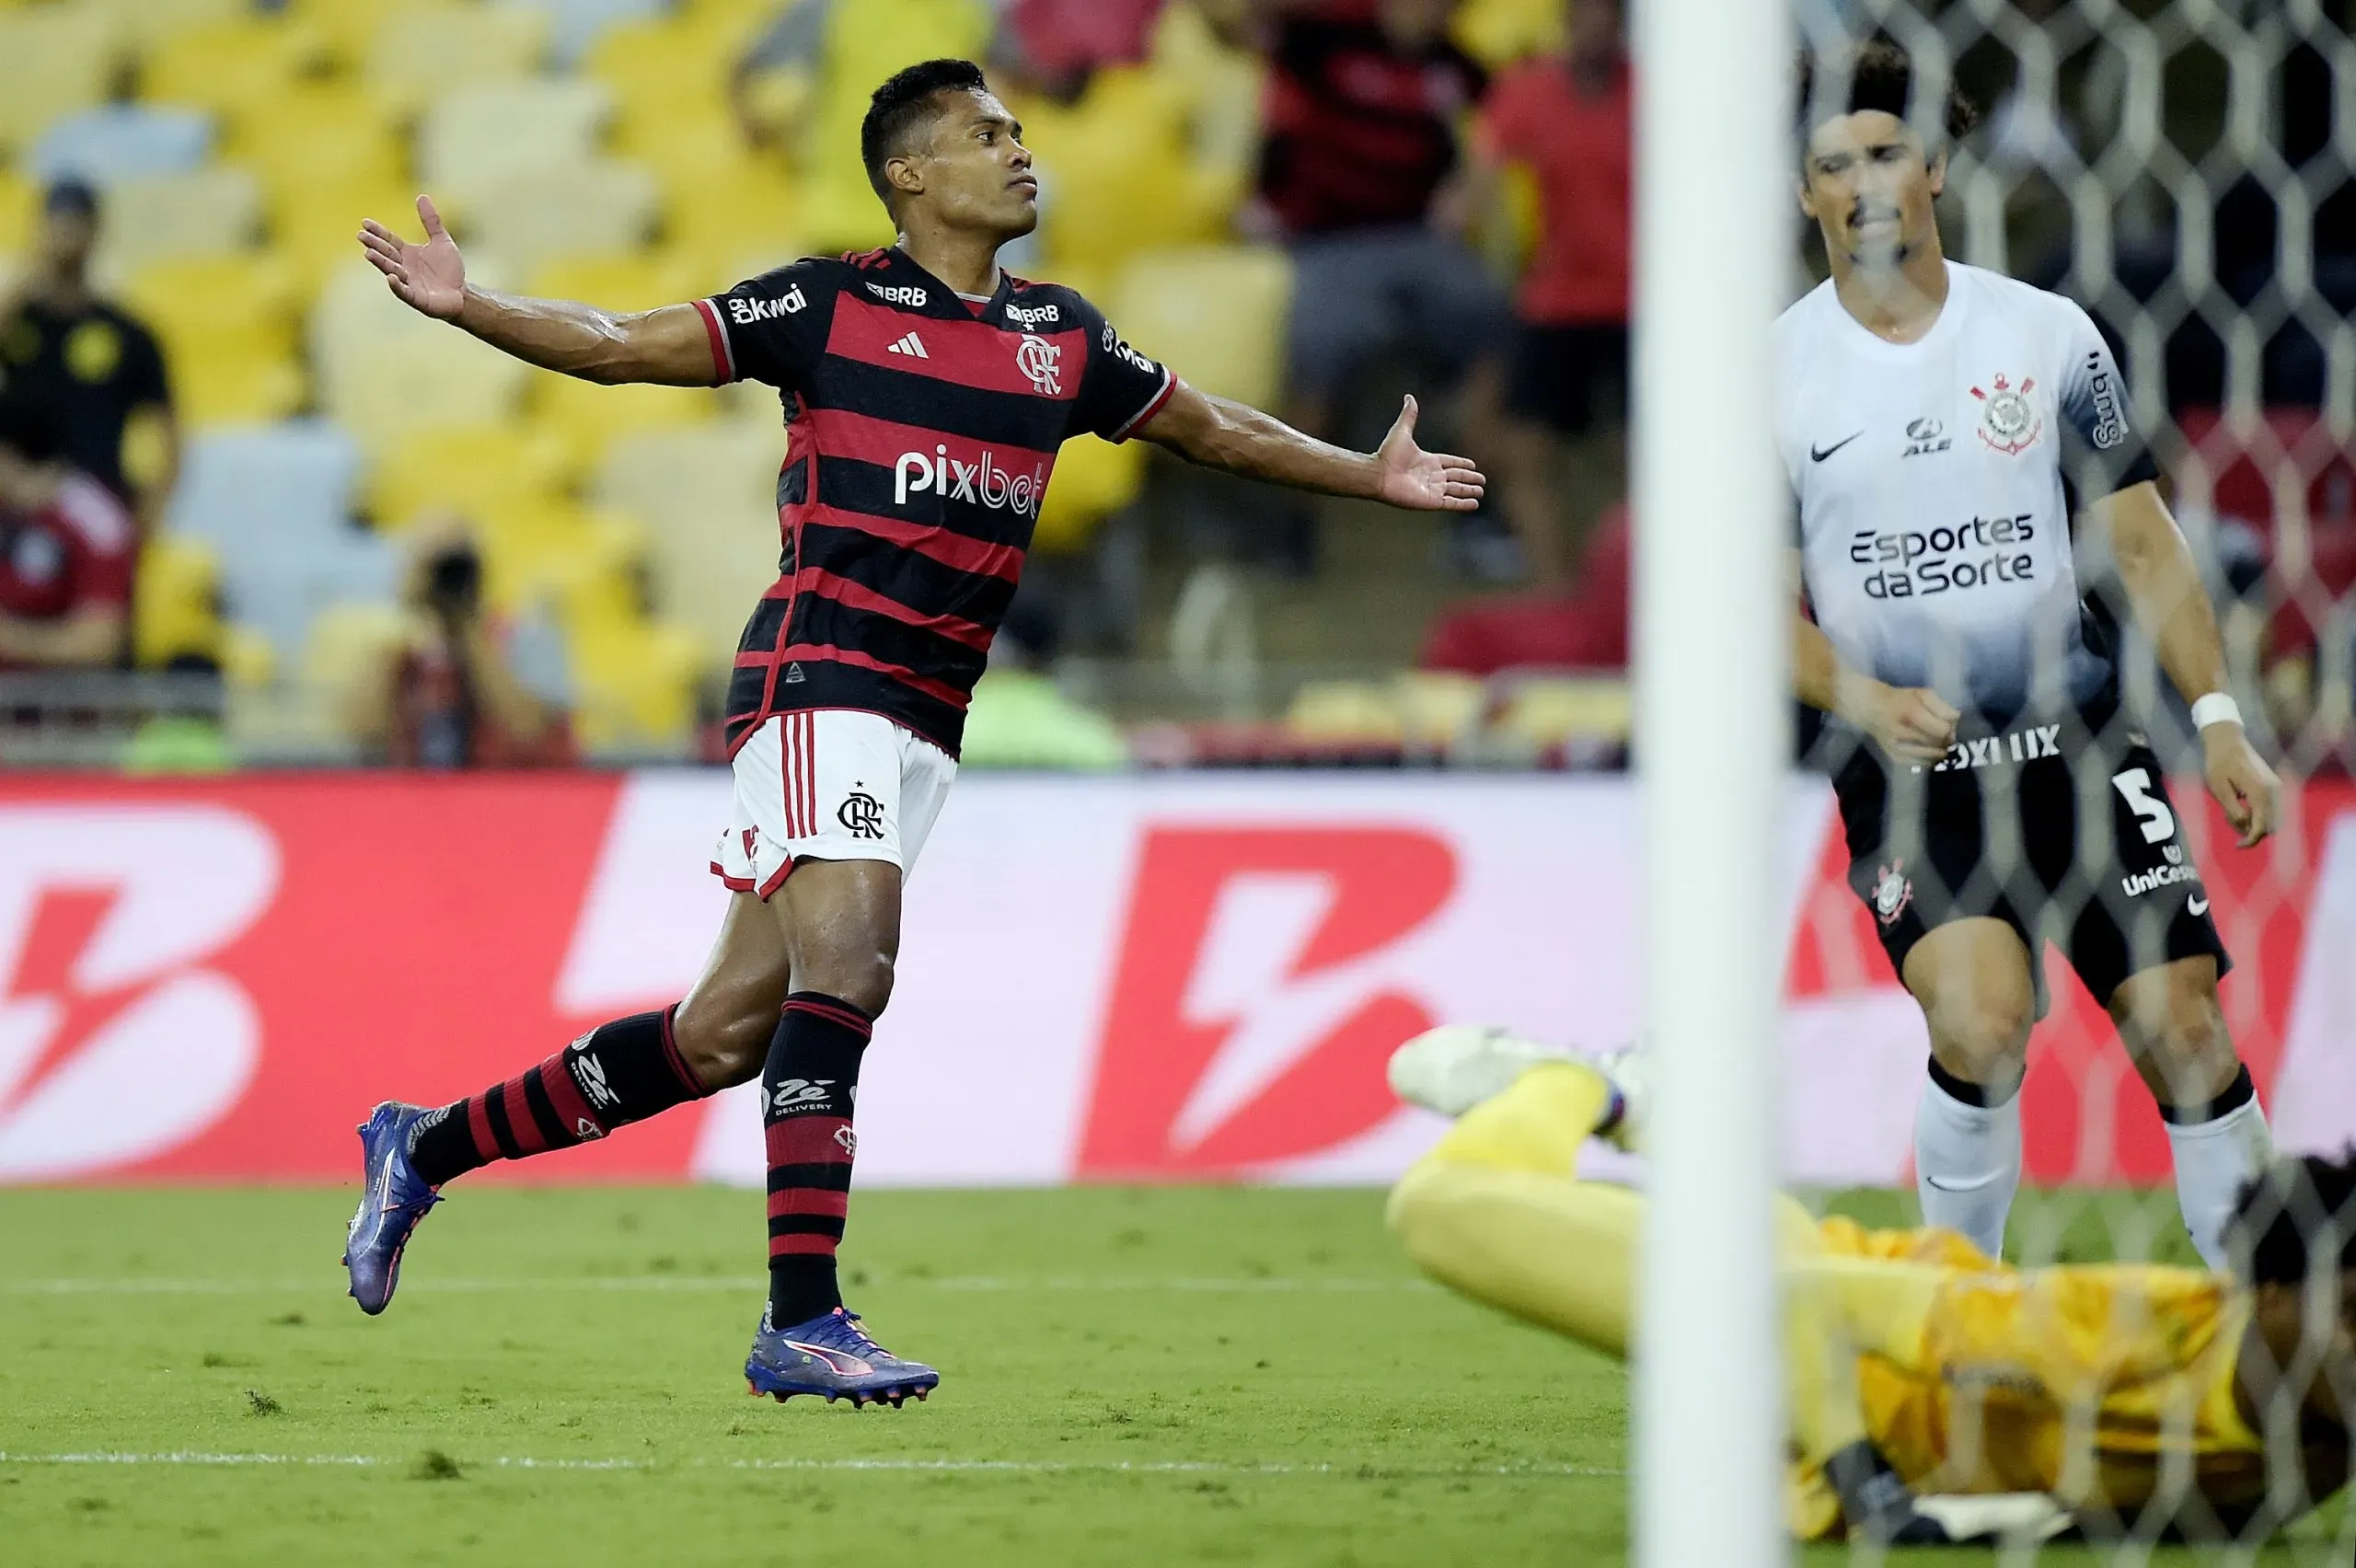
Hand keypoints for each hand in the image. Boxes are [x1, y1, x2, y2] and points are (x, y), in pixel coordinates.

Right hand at [358, 195, 466, 320]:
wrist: (461, 294)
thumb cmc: (449, 269)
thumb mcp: (441, 240)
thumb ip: (431, 221)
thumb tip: (421, 196)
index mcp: (407, 253)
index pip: (389, 240)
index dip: (378, 232)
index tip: (365, 222)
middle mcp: (404, 267)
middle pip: (387, 254)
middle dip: (374, 246)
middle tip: (361, 236)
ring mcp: (408, 283)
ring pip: (392, 271)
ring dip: (381, 263)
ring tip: (369, 254)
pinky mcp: (417, 298)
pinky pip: (404, 292)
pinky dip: (397, 285)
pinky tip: (391, 277)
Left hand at [1373, 396, 1486, 512]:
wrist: (1379, 474)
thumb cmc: (1388, 454)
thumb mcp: (1402, 430)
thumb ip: (1409, 415)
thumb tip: (1409, 397)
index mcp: (1428, 460)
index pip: (1449, 462)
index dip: (1461, 463)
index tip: (1473, 464)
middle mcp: (1431, 475)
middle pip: (1456, 477)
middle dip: (1469, 478)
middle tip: (1482, 480)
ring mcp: (1432, 489)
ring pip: (1456, 490)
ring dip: (1469, 490)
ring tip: (1481, 492)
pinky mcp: (1431, 501)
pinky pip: (1451, 503)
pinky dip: (1463, 504)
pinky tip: (1474, 504)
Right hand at [1845, 677, 1959, 764]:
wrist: (1869, 707)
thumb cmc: (1899, 699)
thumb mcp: (1922, 694)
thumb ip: (1941, 706)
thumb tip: (1956, 720)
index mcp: (1911, 713)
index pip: (1942, 730)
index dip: (1951, 730)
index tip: (1952, 727)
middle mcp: (1902, 731)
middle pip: (1936, 743)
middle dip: (1946, 741)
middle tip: (1948, 737)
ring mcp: (1896, 746)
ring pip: (1928, 756)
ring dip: (1939, 752)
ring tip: (1941, 747)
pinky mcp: (1893, 755)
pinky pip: (1916, 764)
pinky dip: (1927, 761)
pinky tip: (1931, 757)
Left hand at [2201, 723, 2278, 847]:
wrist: (2228, 741)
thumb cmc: (2219, 764)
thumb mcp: (2219, 790)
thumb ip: (2233, 811)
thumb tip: (2246, 828)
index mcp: (2261, 793)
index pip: (2262, 826)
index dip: (2251, 840)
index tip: (2237, 846)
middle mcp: (2274, 791)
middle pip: (2271, 825)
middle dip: (2251, 830)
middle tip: (2229, 819)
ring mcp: (2276, 787)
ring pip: (2271, 818)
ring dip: (2254, 822)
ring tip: (2231, 810)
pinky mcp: (2274, 785)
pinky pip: (2270, 808)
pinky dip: (2257, 813)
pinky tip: (2239, 804)